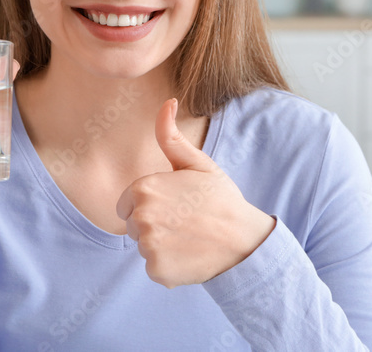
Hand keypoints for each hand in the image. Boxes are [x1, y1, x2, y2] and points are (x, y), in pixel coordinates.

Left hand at [115, 98, 275, 287]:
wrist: (244, 240)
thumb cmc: (220, 199)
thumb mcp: (197, 163)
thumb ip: (171, 136)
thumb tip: (167, 102)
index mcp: (143, 188)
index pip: (127, 204)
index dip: (151, 205)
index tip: (175, 206)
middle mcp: (140, 216)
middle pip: (133, 226)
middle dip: (154, 225)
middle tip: (185, 222)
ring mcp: (148, 244)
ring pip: (144, 246)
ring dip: (161, 246)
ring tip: (189, 238)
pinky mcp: (156, 269)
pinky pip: (153, 267)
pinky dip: (168, 266)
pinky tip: (189, 256)